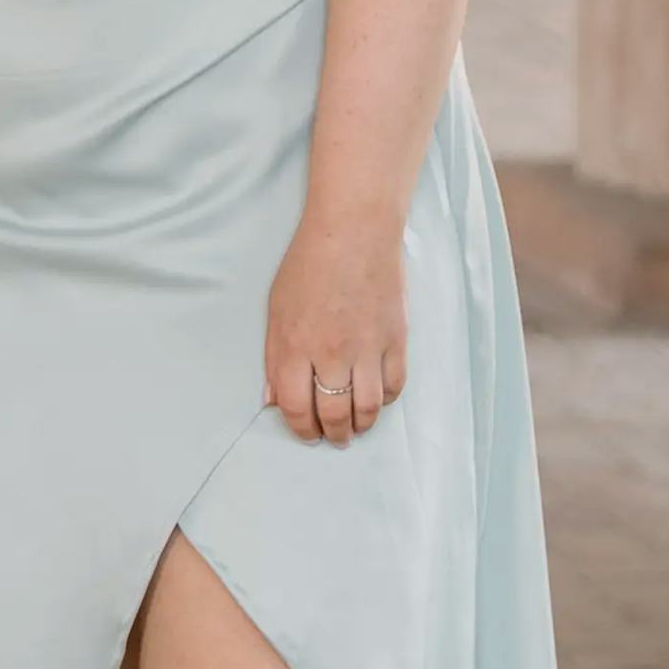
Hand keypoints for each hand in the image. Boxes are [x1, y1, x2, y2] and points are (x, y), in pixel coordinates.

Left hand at [262, 206, 406, 443]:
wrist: (355, 231)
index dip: (300, 428)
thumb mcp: (277, 308)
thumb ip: (275, 357)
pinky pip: (394, 387)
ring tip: (354, 427)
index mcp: (296, 345)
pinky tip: (376, 400)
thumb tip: (273, 399)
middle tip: (332, 437)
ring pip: (367, 409)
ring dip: (359, 425)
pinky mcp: (396, 340)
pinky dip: (385, 401)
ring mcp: (368, 349)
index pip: (296, 407)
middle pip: (334, 414)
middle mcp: (332, 353)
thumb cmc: (309, 264)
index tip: (305, 434)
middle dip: (332, 434)